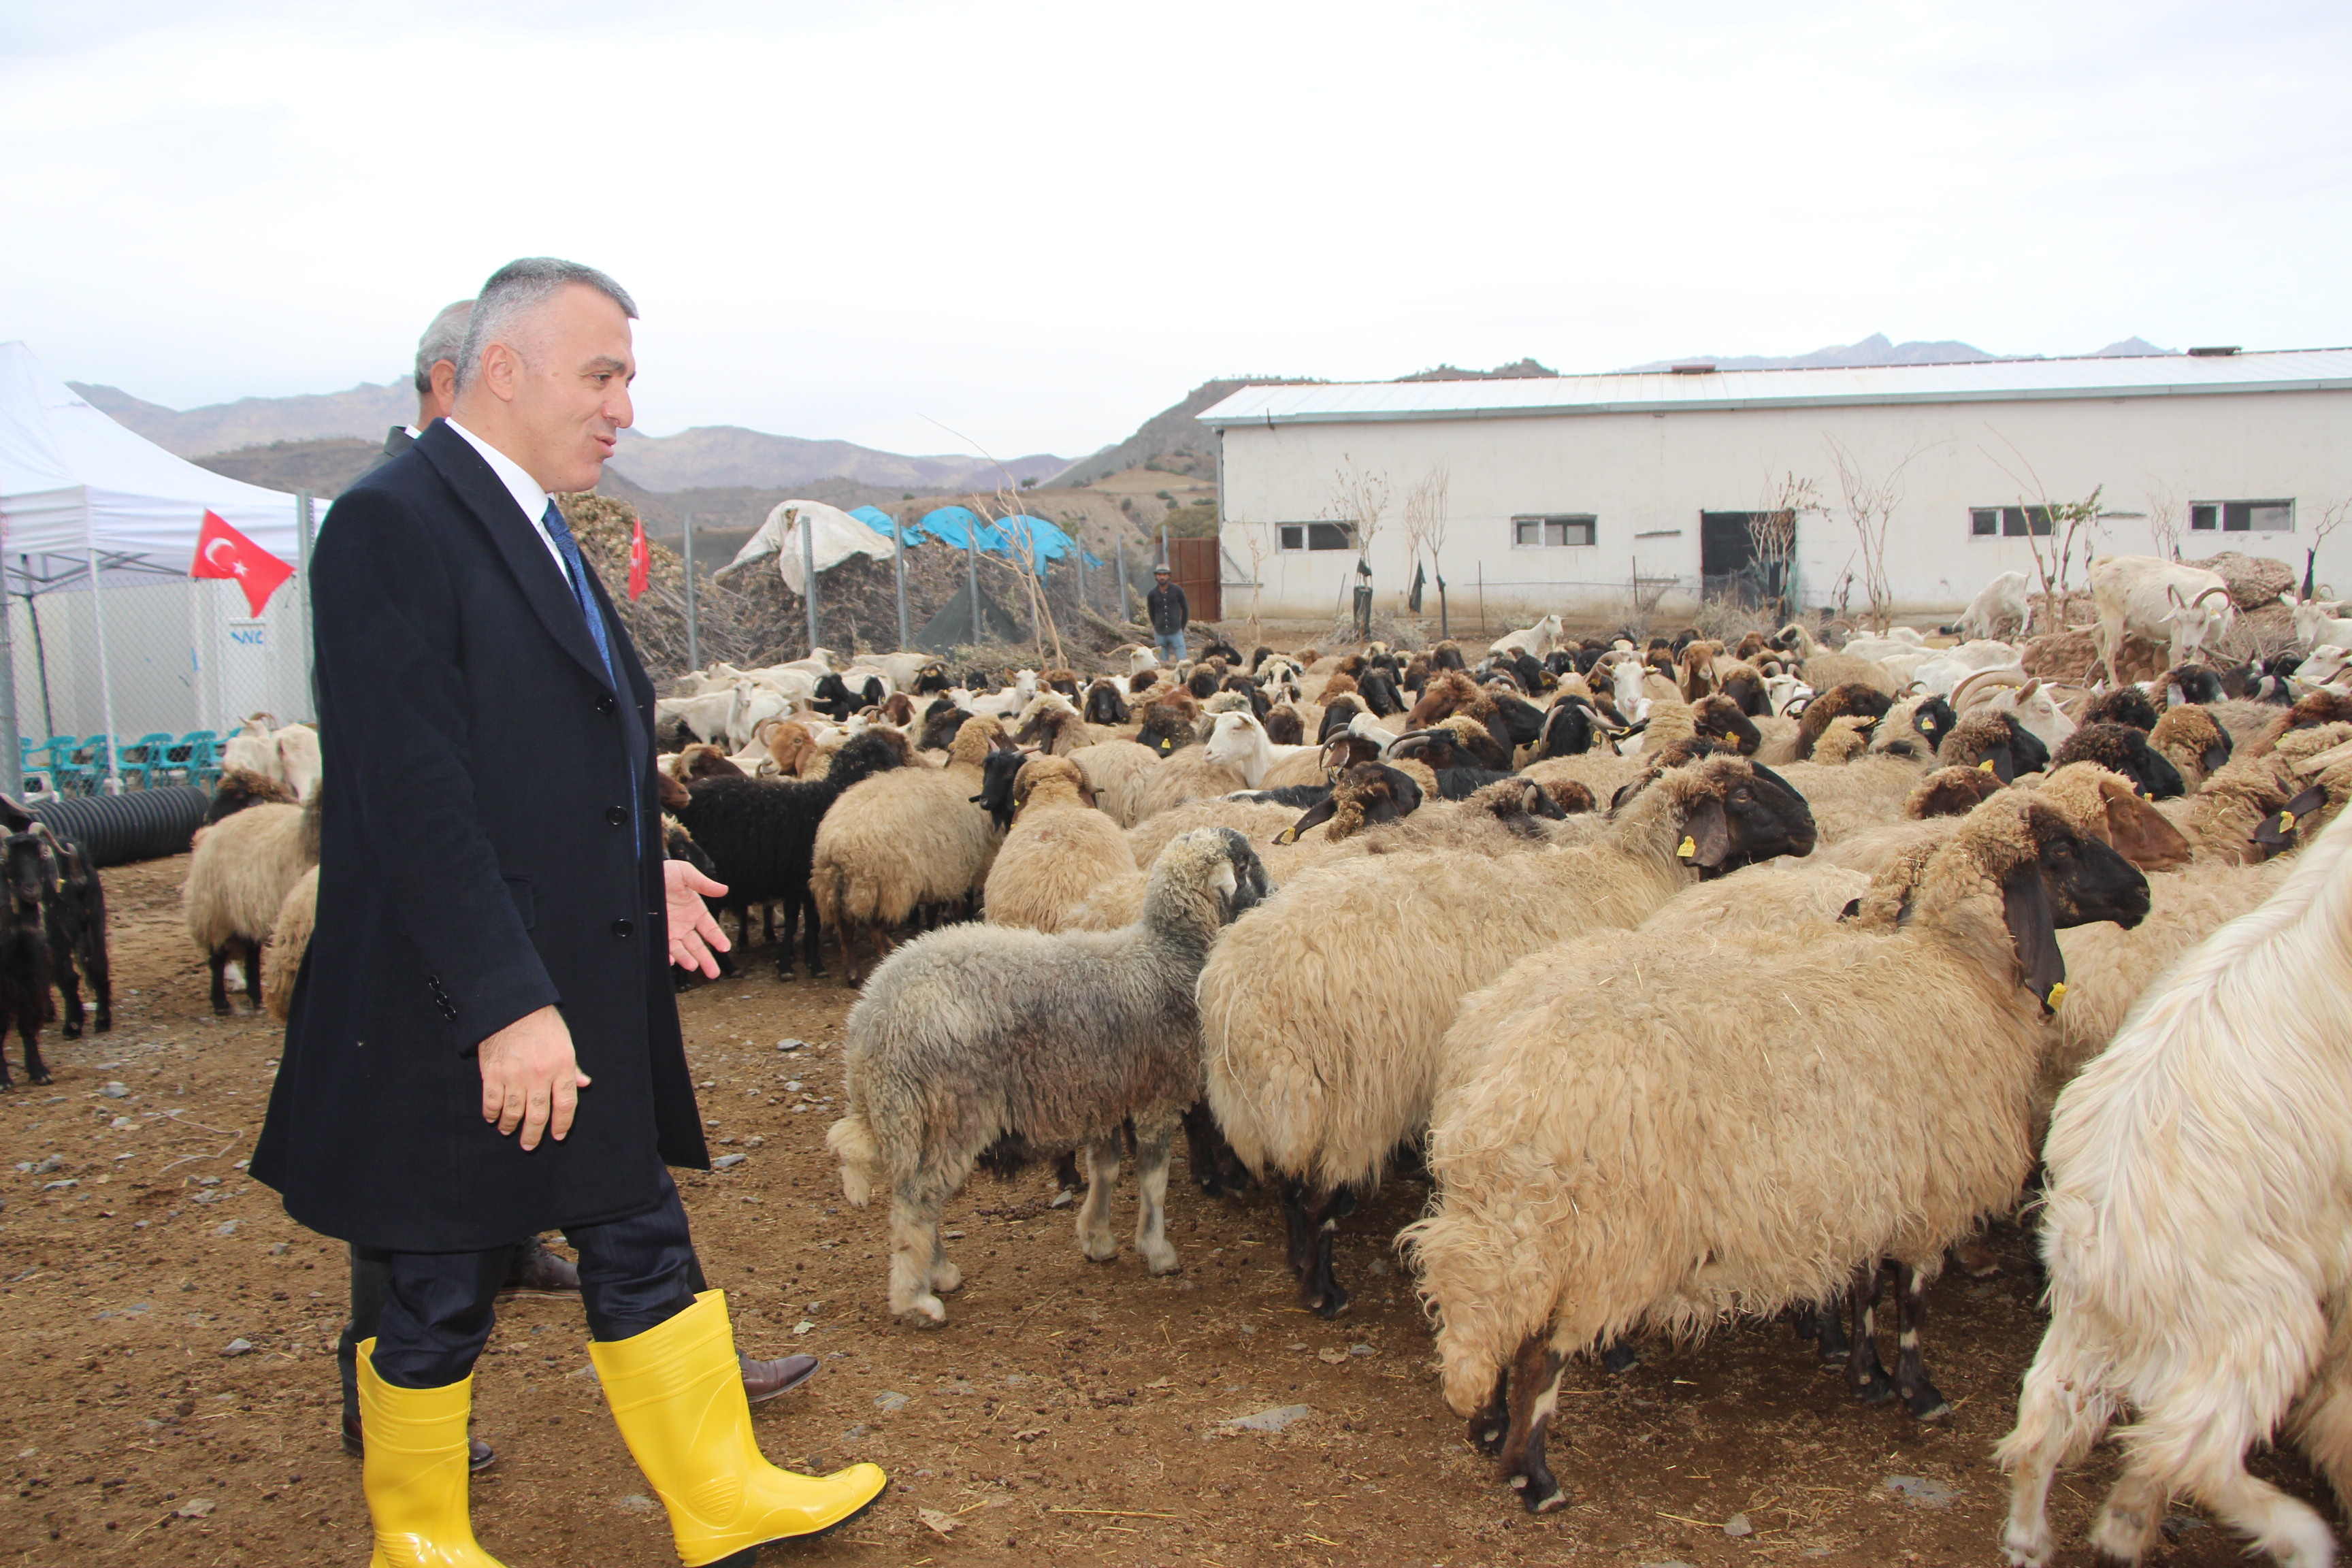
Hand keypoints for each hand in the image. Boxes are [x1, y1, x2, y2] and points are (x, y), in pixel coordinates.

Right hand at [478, 1005, 590, 1150]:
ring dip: (511, 1126)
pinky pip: (491, 1101)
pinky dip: (491, 1113)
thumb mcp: (565, 1042)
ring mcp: (514, 1075)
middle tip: (529, 1145)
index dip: (562, 1124)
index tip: (557, 1136)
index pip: (566, 1104)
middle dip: (534, 1134)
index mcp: (561, 1066)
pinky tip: (492, 1118)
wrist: (510, 1006)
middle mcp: (539, 1075)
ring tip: (509, 1131)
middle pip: (538, 1114)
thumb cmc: (541, 1022)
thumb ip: (573, 1067)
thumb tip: (585, 1085)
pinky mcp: (492, 1073)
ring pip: (514, 1112)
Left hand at [664, 858, 729, 976]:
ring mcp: (670, 931)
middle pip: (698, 946)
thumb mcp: (684, 873)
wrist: (638, 875)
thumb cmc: (661, 872)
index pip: (710, 929)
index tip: (725, 948)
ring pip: (682, 950)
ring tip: (693, 966)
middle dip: (707, 960)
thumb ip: (704, 883)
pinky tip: (672, 960)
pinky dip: (668, 956)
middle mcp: (684, 925)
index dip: (718, 939)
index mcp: (695, 911)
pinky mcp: (656, 934)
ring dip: (687, 959)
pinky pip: (664, 948)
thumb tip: (724, 890)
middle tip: (714, 973)